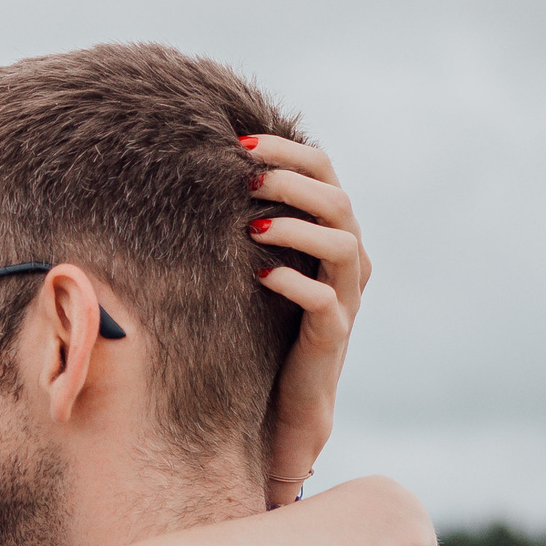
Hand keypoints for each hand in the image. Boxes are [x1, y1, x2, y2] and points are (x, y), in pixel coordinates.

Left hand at [245, 136, 371, 509]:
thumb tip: (196, 172)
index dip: (288, 151)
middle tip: (244, 176)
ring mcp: (346, 299)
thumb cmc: (260, 326)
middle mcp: (348, 262)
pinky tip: (259, 276)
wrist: (281, 403)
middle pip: (338, 201)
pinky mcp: (333, 336)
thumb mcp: (253, 263)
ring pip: (343, 245)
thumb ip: (244, 220)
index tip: (240, 142)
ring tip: (251, 226)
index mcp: (332, 233)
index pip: (326, 172)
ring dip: (297, 227)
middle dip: (291, 180)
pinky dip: (294, 282)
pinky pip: (325, 301)